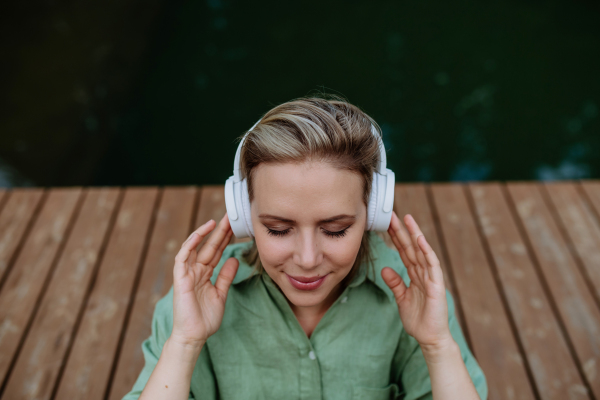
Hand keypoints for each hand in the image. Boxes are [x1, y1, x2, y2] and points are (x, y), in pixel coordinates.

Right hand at [170, 213, 238, 347]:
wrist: (194, 336)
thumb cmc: (205, 319)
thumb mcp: (221, 294)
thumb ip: (226, 276)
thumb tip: (234, 259)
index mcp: (205, 274)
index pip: (216, 252)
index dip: (225, 238)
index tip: (235, 226)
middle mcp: (195, 271)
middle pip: (208, 246)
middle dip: (219, 231)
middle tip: (230, 216)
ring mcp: (186, 274)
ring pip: (195, 248)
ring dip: (205, 234)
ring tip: (216, 221)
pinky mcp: (180, 279)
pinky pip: (183, 257)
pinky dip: (190, 245)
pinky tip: (199, 234)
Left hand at [381, 212, 451, 348]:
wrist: (430, 338)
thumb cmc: (418, 320)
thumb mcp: (402, 299)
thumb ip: (395, 283)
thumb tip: (385, 269)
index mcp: (415, 275)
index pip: (404, 252)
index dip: (396, 238)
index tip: (388, 223)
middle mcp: (424, 273)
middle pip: (411, 248)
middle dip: (403, 231)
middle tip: (393, 215)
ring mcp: (431, 278)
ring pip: (422, 252)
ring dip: (415, 235)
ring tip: (408, 220)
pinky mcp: (437, 286)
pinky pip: (432, 266)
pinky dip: (426, 252)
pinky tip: (420, 240)